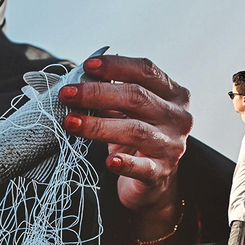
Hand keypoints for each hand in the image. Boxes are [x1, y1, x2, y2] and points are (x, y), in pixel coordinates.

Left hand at [58, 55, 191, 237]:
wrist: (152, 179)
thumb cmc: (136, 134)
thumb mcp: (129, 110)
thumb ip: (112, 93)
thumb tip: (78, 80)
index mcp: (173, 94)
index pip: (145, 71)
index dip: (116, 66)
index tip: (87, 65)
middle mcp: (177, 117)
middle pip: (137, 97)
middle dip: (96, 93)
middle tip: (67, 94)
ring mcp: (172, 146)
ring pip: (135, 130)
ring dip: (98, 125)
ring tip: (70, 122)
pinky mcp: (161, 173)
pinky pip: (142, 167)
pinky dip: (125, 163)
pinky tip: (109, 161)